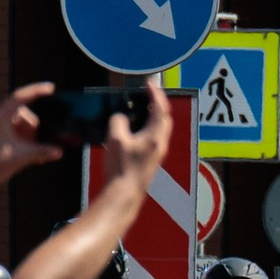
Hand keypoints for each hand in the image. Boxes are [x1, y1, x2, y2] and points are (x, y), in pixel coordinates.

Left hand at [0, 83, 61, 190]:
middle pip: (21, 113)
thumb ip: (40, 152)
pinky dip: (19, 139)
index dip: (36, 90)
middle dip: (34, 127)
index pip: (19, 97)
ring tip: (33, 153)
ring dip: (27, 135)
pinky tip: (25, 154)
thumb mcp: (19, 159)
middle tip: (40, 142)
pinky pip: (9, 132)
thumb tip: (58, 151)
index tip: (50, 88)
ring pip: (16, 123)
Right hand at [101, 76, 171, 197]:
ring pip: (159, 129)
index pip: (160, 108)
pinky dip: (147, 128)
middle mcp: (161, 144)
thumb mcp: (115, 139)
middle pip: (164, 118)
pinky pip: (153, 138)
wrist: (125, 194)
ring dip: (152, 117)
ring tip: (138, 110)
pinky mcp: (151, 161)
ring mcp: (158, 153)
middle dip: (157, 104)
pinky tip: (134, 130)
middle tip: (146, 95)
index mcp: (155, 136)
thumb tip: (121, 118)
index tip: (148, 83)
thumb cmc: (121, 168)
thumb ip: (119, 121)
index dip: (155, 93)